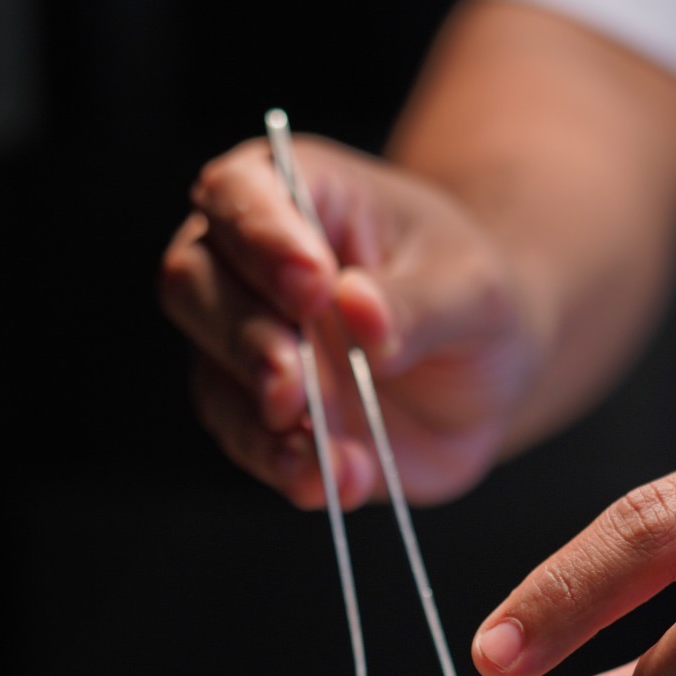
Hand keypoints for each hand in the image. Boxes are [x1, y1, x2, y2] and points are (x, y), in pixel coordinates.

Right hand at [159, 136, 540, 507]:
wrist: (480, 373)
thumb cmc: (469, 299)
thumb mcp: (472, 290)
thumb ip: (417, 302)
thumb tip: (358, 310)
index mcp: (300, 193)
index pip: (240, 193)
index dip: (261, 239)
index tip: (313, 287)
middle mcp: (249, 264)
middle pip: (194, 282)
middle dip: (245, 338)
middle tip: (296, 384)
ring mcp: (244, 344)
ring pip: (212, 374)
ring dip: (262, 420)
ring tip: (328, 456)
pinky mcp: (257, 417)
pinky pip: (248, 442)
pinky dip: (288, 467)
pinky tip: (336, 481)